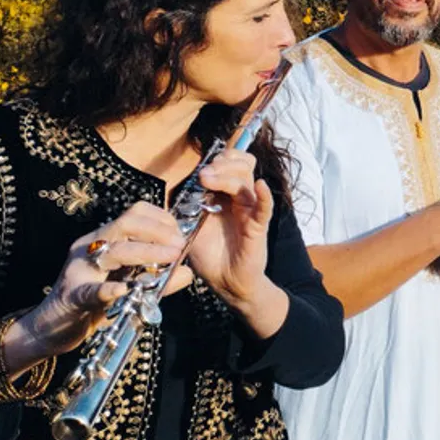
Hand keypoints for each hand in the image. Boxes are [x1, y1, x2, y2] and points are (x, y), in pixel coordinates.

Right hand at [16, 202, 190, 361]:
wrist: (55, 327)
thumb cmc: (96, 302)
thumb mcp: (132, 287)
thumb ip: (159, 279)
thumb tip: (188, 272)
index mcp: (105, 240)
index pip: (135, 214)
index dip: (163, 219)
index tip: (182, 234)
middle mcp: (91, 247)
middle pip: (126, 223)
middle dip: (159, 231)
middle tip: (180, 246)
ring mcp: (80, 269)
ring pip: (114, 251)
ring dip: (147, 252)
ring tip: (172, 257)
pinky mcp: (72, 296)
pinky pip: (91, 290)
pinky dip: (109, 289)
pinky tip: (124, 290)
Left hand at [190, 149, 275, 307]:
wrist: (223, 280)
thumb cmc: (208, 253)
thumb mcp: (189, 224)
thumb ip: (185, 203)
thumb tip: (174, 183)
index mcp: (226, 194)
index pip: (231, 163)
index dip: (220, 158)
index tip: (202, 166)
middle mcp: (240, 198)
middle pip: (241, 166)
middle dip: (222, 164)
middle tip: (204, 174)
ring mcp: (250, 211)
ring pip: (246, 181)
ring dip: (229, 175)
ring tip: (209, 179)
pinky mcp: (258, 227)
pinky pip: (264, 208)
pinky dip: (265, 196)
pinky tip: (261, 187)